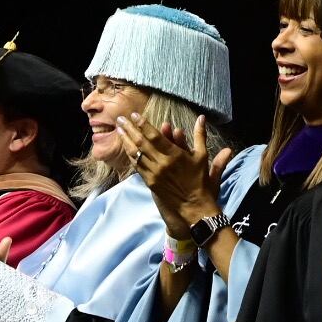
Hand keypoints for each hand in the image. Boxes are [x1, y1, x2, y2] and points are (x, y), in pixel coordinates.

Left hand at [116, 113, 231, 235]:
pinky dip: (131, 155)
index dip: (143, 124)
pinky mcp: (150, 182)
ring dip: (126, 141)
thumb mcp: (202, 156)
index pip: (154, 136)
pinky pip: (137, 166)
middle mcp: (161, 163)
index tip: (134, 115)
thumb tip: (201, 117)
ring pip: (136, 154)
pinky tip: (126, 148)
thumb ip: (200, 135)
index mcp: (174, 155)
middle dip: (129, 129)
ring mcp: (153, 174)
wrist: (194, 206)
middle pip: (141, 143)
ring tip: (119, 130)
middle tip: (120, 119)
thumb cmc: (200, 180)